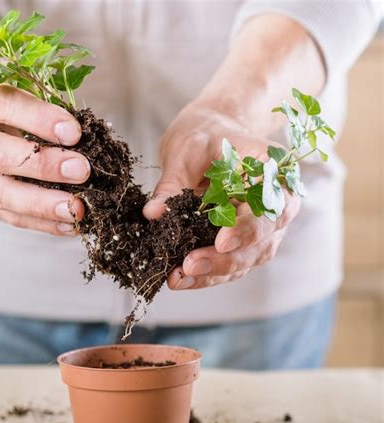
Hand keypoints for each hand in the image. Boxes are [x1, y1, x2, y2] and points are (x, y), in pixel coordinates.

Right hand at [0, 80, 90, 235]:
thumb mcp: (11, 86)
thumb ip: (40, 106)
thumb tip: (84, 139)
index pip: (0, 105)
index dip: (39, 120)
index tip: (75, 133)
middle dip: (44, 167)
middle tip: (81, 172)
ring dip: (43, 204)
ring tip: (76, 209)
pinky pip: (6, 215)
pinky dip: (40, 222)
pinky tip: (68, 224)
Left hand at [143, 101, 300, 289]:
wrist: (209, 137)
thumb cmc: (205, 136)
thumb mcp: (187, 150)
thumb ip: (174, 182)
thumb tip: (153, 213)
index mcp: (274, 174)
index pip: (271, 207)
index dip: (249, 228)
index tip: (221, 241)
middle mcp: (276, 205)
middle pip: (262, 243)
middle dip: (225, 260)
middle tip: (191, 265)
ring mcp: (261, 228)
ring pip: (246, 260)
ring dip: (213, 274)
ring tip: (179, 278)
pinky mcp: (241, 242)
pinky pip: (229, 264)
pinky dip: (206, 275)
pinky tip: (180, 278)